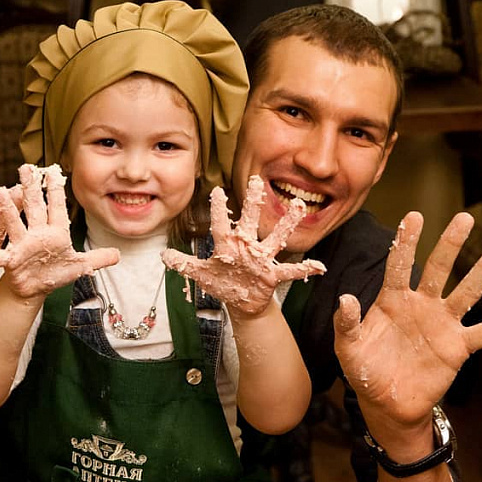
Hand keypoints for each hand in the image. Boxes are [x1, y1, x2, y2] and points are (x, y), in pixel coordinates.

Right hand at [0, 164, 118, 298]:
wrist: (34, 288)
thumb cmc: (55, 272)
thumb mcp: (80, 266)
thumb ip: (98, 259)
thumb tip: (119, 254)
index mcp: (55, 232)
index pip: (56, 207)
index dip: (55, 190)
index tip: (53, 170)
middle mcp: (37, 234)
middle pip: (34, 207)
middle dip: (30, 188)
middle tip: (25, 167)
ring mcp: (23, 245)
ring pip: (15, 223)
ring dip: (8, 209)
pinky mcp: (12, 261)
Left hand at [161, 176, 325, 317]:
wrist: (241, 302)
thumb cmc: (223, 283)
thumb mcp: (201, 274)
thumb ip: (183, 264)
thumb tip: (162, 255)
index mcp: (226, 246)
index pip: (220, 225)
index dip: (218, 210)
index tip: (216, 191)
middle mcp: (245, 247)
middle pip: (249, 222)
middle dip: (252, 202)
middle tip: (256, 180)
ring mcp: (261, 259)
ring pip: (275, 237)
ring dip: (286, 223)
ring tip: (299, 205)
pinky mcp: (272, 275)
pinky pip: (291, 270)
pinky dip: (305, 269)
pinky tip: (319, 266)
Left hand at [334, 212, 481, 432]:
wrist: (386, 402)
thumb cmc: (365, 370)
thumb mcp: (348, 347)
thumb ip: (346, 323)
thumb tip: (346, 298)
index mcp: (392, 300)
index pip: (399, 265)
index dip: (406, 241)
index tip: (414, 216)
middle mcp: (420, 305)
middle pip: (438, 268)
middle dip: (450, 243)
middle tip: (464, 218)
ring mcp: (441, 324)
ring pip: (466, 292)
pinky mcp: (457, 347)